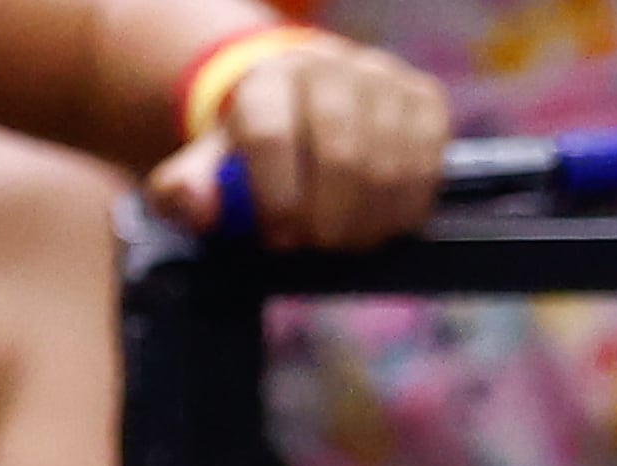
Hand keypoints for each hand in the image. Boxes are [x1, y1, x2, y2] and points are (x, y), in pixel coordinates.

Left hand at [147, 33, 447, 250]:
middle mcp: (329, 66)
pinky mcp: (424, 99)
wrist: (310, 103)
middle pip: (341, 156)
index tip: (278, 239)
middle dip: (329, 220)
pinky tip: (380, 221)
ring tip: (347, 242)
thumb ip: (189, 189)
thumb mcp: (216, 167)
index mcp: (269, 77)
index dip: (275, 198)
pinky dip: (405, 213)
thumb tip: (191, 203)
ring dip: (369, 225)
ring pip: (389, 170)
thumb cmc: (259, 150)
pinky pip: (427, 171)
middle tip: (319, 248)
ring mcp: (383, 79)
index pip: (270, 135)